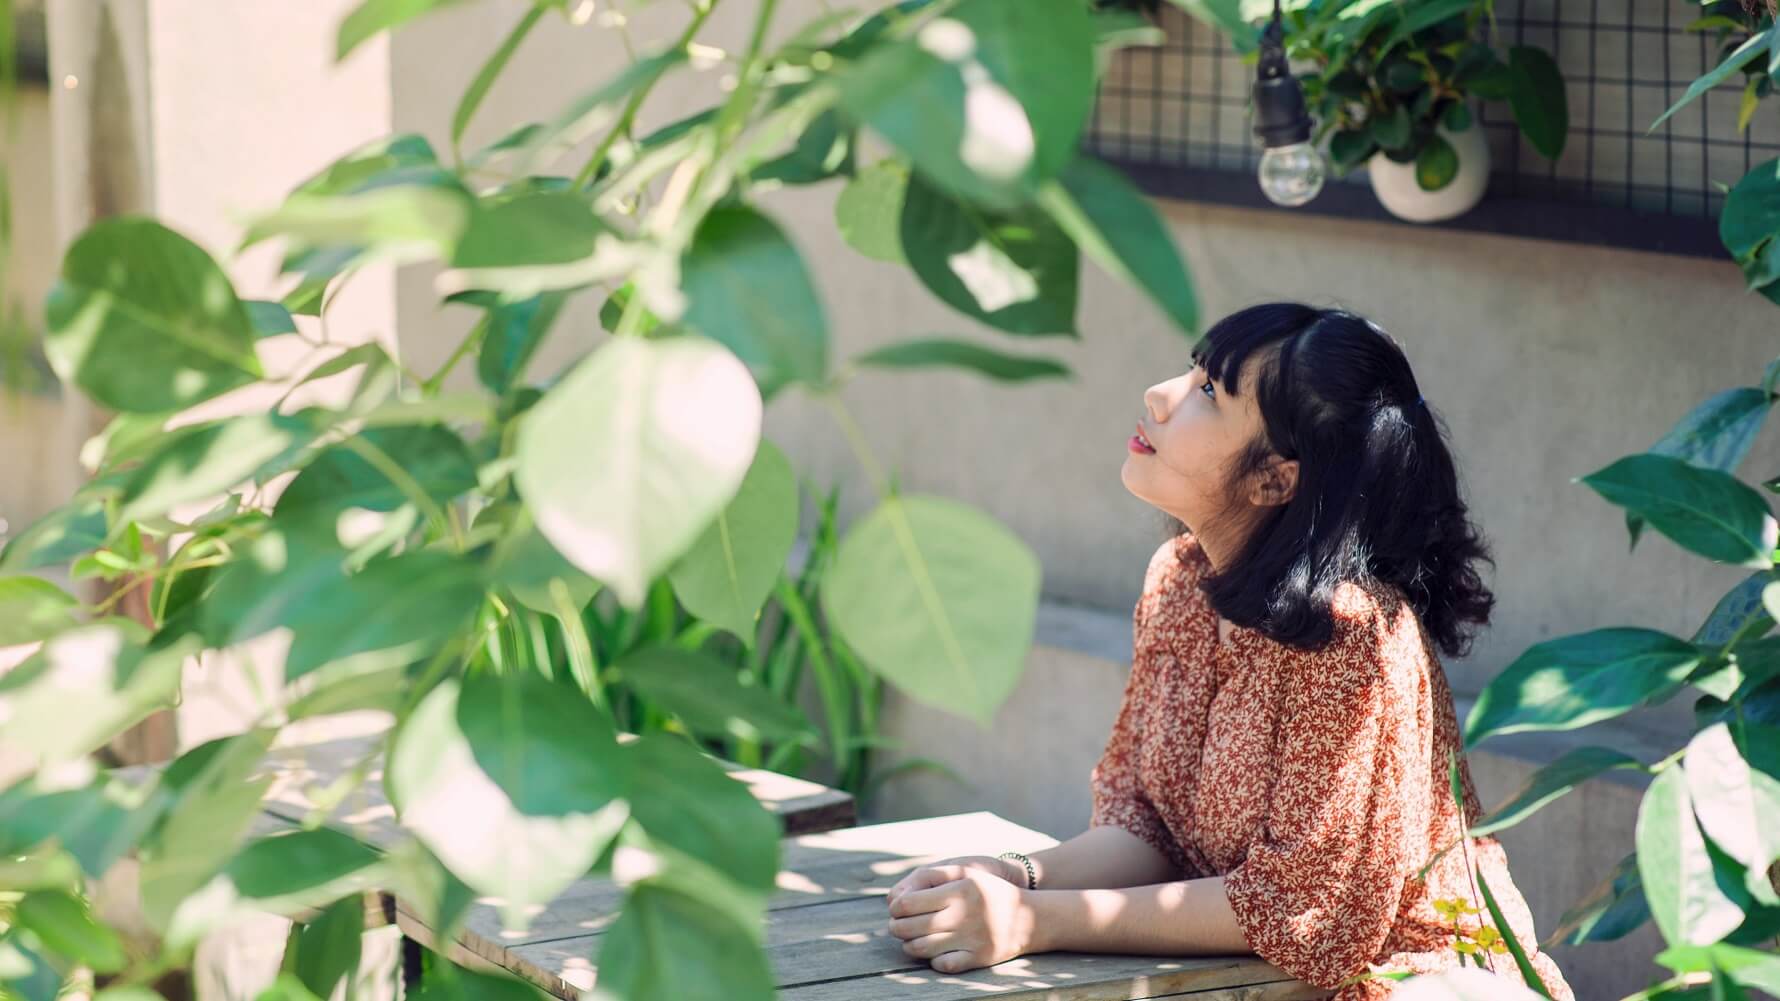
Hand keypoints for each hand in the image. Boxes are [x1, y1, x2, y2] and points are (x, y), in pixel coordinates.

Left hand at [885, 864, 1040, 973]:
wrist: (1029, 918)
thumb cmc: (989, 891)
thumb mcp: (966, 872)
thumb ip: (932, 876)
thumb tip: (897, 895)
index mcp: (958, 890)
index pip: (908, 902)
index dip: (895, 907)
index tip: (896, 909)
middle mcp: (963, 914)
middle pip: (910, 927)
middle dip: (896, 928)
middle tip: (896, 926)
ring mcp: (970, 939)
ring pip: (922, 948)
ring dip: (909, 945)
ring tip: (910, 940)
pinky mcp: (978, 958)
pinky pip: (943, 965)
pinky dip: (932, 961)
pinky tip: (933, 952)